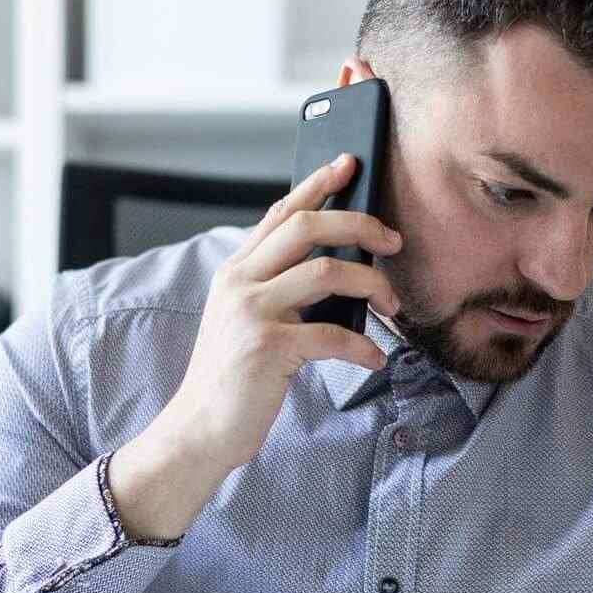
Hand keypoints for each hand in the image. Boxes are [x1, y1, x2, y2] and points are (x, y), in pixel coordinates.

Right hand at [110, 156, 401, 540]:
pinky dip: (363, 347)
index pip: (281, 212)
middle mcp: (240, 281)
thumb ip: (279, 289)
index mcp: (236, 270)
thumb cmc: (234, 378)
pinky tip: (374, 358)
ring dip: (373, 286)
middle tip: (393, 239)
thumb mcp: (247, 320)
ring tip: (392, 307)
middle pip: (309, 226)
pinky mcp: (267, 347)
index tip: (348, 163)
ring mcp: (251, 312)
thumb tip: (342, 268)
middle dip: (360, 224)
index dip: (317, 183)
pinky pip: (333, 335)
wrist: (199, 430)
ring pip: (329, 272)